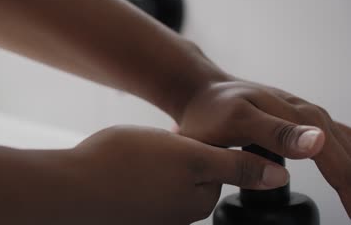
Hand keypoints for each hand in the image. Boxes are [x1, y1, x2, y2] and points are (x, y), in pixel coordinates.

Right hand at [70, 125, 288, 224]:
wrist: (70, 187)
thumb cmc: (128, 166)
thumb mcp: (191, 157)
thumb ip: (236, 166)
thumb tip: (280, 178)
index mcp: (197, 201)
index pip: (216, 168)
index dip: (201, 145)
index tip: (181, 137)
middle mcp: (177, 214)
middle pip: (189, 174)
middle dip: (176, 154)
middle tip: (154, 143)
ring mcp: (152, 213)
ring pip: (163, 177)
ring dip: (153, 160)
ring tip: (133, 153)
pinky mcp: (130, 209)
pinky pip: (142, 184)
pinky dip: (135, 170)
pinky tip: (119, 163)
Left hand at [177, 79, 349, 216]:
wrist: (202, 91)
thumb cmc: (212, 110)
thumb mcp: (237, 121)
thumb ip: (276, 134)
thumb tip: (319, 143)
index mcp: (298, 116)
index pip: (339, 163)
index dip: (349, 192)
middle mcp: (308, 113)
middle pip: (347, 156)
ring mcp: (305, 114)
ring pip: (345, 146)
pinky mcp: (299, 118)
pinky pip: (336, 138)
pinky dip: (345, 158)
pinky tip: (345, 173)